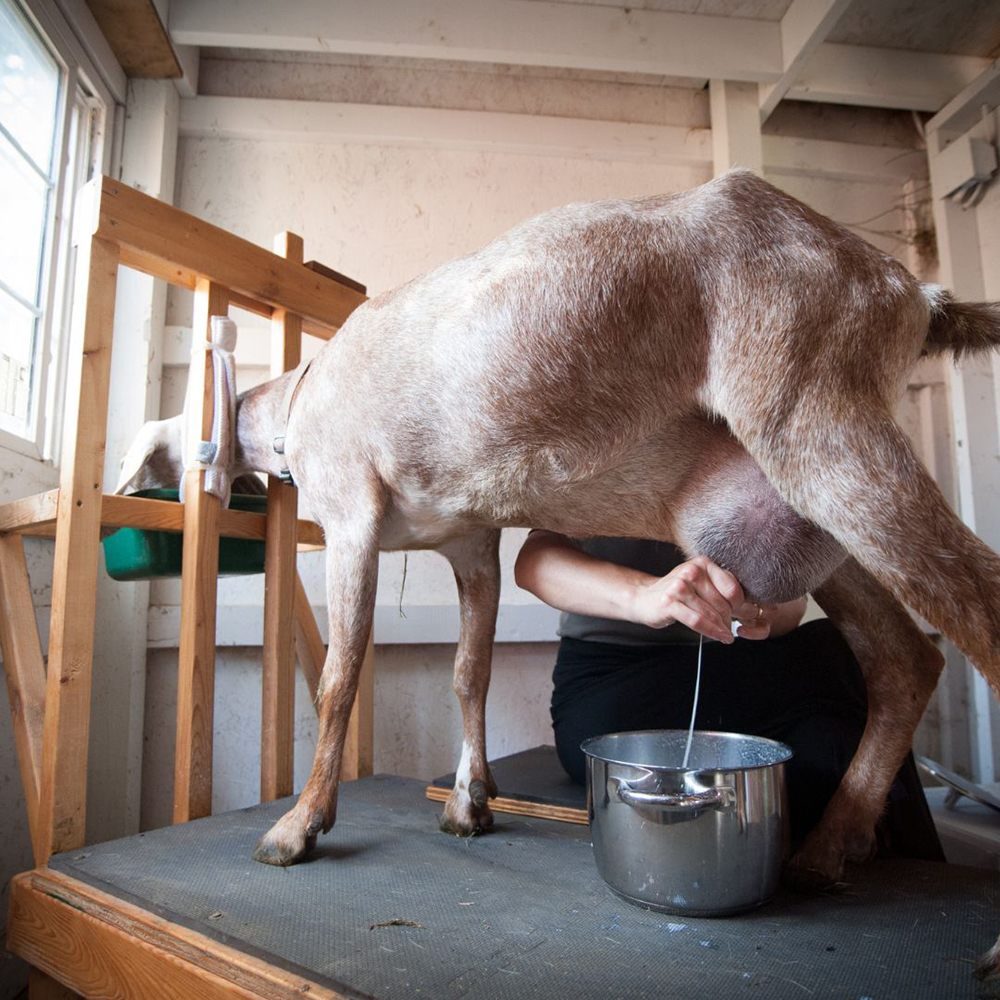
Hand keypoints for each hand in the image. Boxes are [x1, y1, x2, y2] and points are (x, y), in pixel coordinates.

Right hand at [629, 555, 775, 643]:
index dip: (741, 605)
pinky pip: (697, 622)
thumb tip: (755, 607)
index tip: (744, 615)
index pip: (732, 587)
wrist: (645, 597)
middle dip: (730, 619)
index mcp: (703, 563)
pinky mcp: (670, 602)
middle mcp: (691, 571)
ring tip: (726, 634)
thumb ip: (723, 590)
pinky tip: (720, 636)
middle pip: (722, 603)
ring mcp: (679, 587)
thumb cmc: (679, 593)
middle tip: (732, 627)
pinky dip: (712, 632)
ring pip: (711, 614)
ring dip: (722, 628)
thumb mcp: (701, 584)